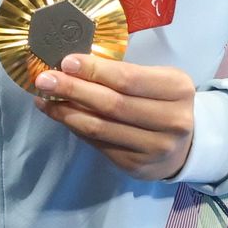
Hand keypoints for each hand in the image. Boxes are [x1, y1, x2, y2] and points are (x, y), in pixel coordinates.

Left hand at [32, 54, 195, 180]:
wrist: (184, 145)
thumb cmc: (161, 100)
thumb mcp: (155, 78)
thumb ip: (121, 71)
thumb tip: (70, 65)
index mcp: (177, 89)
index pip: (128, 79)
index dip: (94, 70)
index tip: (66, 62)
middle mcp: (172, 121)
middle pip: (111, 104)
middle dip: (72, 89)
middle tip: (44, 79)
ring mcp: (155, 148)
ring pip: (100, 127)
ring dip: (66, 111)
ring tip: (43, 97)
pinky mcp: (137, 166)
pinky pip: (98, 143)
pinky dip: (74, 126)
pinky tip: (59, 113)